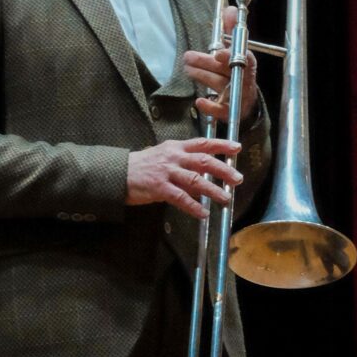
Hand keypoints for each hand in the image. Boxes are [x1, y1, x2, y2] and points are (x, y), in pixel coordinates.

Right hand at [126, 137, 242, 219]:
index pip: (202, 143)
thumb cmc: (143, 165)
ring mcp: (166, 172)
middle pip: (203, 161)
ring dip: (212, 190)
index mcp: (176, 147)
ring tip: (225, 198)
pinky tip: (202, 213)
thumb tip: (205, 171)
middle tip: (238, 178)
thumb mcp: (164, 155)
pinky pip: (180, 197)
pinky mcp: (159, 187)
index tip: (237, 148)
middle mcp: (174, 157)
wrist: (118, 172)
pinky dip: (193, 206)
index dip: (221, 145)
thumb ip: (184, 161)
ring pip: (195, 180)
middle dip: (223, 170)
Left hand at [183, 5, 257, 123]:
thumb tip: (229, 9)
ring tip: (187, 68)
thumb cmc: (237, 72)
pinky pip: (220, 110)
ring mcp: (237, 96)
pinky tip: (199, 101)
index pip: (243, 58)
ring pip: (219, 85)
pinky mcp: (230, 111)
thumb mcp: (237, 51)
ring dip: (202, 76)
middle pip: (225, 70)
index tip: (219, 52)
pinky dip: (210, 107)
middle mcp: (243, 79)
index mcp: (247, 64)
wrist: (246, 102)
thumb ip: (231, 31)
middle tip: (188, 56)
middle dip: (206, 63)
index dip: (231, 55)